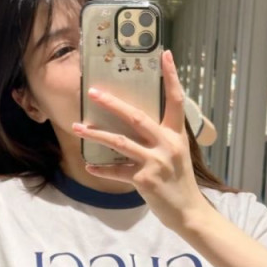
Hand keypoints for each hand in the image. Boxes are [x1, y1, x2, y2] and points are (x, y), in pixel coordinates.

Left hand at [71, 49, 212, 231]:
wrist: (189, 212)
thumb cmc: (180, 183)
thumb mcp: (178, 156)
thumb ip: (161, 140)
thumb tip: (136, 126)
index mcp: (177, 135)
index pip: (176, 100)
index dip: (171, 77)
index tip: (165, 54)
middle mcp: (167, 144)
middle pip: (136, 117)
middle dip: (112, 103)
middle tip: (94, 92)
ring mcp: (156, 161)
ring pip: (120, 142)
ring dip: (96, 134)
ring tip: (77, 126)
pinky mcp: (145, 179)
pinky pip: (117, 171)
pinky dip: (102, 169)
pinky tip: (90, 166)